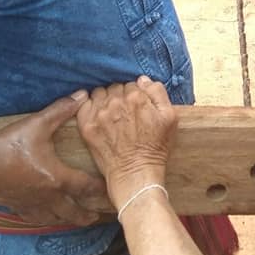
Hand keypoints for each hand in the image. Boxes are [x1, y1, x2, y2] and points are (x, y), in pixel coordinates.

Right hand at [0, 95, 109, 225]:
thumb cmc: (8, 146)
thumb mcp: (37, 124)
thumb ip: (60, 110)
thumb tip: (82, 95)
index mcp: (57, 178)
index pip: (86, 187)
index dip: (101, 190)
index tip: (112, 191)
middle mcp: (48, 196)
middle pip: (74, 211)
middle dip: (88, 214)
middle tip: (100, 216)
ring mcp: (32, 205)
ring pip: (56, 219)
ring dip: (70, 219)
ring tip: (79, 220)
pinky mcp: (17, 208)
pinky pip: (37, 219)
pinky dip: (48, 220)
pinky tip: (48, 218)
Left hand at [76, 79, 177, 203]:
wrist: (136, 175)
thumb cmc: (156, 148)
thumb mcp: (170, 117)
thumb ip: (158, 92)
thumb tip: (143, 80)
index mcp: (137, 97)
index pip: (133, 84)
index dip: (136, 94)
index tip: (138, 106)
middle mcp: (116, 102)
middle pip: (116, 87)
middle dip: (121, 96)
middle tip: (126, 112)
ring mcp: (100, 114)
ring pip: (100, 93)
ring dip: (105, 99)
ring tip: (112, 114)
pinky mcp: (87, 126)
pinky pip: (84, 105)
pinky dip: (90, 107)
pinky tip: (99, 116)